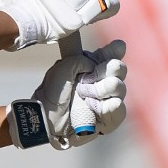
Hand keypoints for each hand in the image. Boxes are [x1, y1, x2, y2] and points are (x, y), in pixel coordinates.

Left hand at [7, 39, 128, 148]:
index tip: (116, 48)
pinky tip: (94, 106)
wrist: (47, 117)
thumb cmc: (52, 93)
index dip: (115, 50)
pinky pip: (119, 108)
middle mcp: (103, 82)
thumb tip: (94, 65)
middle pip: (120, 68)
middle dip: (107, 69)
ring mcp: (107, 100)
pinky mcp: (109, 118)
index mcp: (92, 68)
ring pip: (120, 88)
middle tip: (89, 78)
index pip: (112, 55)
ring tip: (84, 95)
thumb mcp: (61, 69)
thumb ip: (80, 60)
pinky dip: (108, 106)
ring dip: (102, 89)